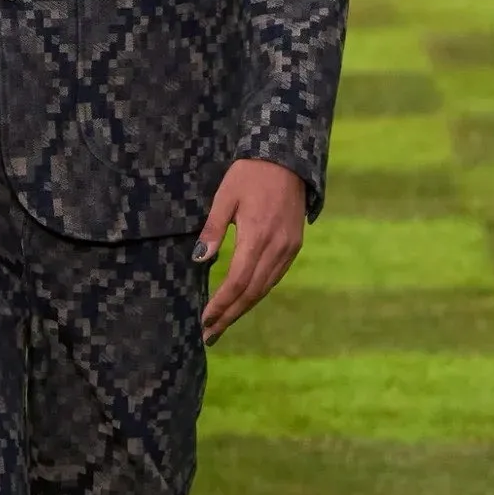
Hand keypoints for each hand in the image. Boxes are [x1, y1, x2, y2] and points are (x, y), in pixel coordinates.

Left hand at [196, 159, 306, 344]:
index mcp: (257, 236)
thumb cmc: (250, 174)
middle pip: (252, 292)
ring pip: (265, 288)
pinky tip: (243, 301)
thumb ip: (212, 229)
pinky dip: (257, 293)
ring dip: (243, 309)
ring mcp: (289, 249)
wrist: (288, 159)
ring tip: (222, 325)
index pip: (237, 281)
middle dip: (229, 315)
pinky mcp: (294, 246)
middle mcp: (277, 248)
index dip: (220, 304)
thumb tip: (199, 259)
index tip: (204, 320)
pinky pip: (274, 277)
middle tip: (209, 335)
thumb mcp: (225, 197)